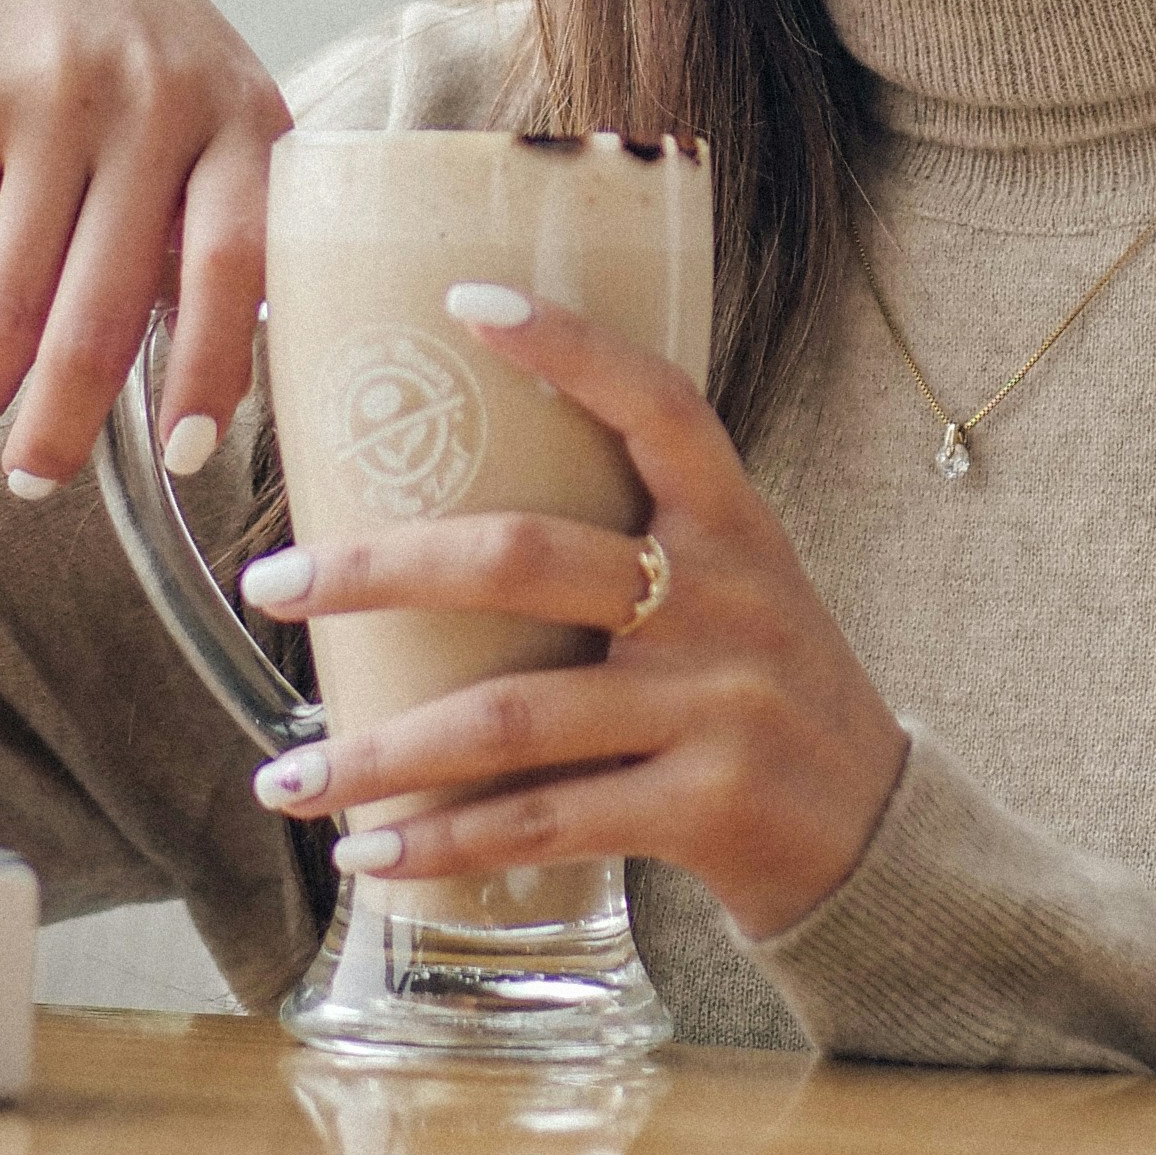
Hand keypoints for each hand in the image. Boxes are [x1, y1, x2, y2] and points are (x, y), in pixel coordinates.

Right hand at [0, 0, 291, 493]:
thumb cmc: (137, 45)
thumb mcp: (214, 103)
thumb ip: (219, 219)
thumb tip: (207, 390)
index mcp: (238, 114)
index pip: (235, 265)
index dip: (211, 370)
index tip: (184, 455)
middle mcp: (152, 100)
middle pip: (101, 307)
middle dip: (62, 419)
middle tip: (35, 480)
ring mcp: (50, 96)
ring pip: (9, 295)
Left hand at [237, 294, 907, 945]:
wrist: (882, 838)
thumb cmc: (767, 693)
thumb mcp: (733, 589)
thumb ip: (634, 543)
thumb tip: (447, 504)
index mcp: (732, 523)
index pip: (656, 403)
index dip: (568, 345)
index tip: (461, 301)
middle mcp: (724, 600)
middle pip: (526, 558)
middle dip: (381, 568)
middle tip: (273, 581)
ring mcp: (715, 707)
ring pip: (512, 715)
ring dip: (382, 749)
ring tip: (285, 774)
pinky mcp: (703, 809)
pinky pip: (545, 821)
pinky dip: (445, 843)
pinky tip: (370, 852)